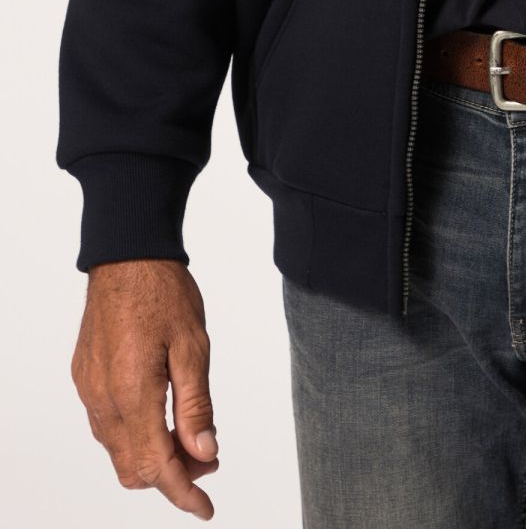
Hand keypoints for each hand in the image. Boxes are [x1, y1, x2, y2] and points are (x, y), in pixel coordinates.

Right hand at [70, 258, 219, 518]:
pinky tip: (162, 412)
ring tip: (190, 434)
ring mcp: (89, 391)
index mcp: (133, 395)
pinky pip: (107, 426)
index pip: (157, 467)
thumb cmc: (163, 293)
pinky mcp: (85, 379)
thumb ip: (196, 406)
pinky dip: (135, 433)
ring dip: (152, 455)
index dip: (183, 493)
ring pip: (118, 451)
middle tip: (207, 457)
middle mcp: (103, 401)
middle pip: (134, 469)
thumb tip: (204, 455)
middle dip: (171, 474)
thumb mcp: (193, 347)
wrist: (126, 254)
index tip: (205, 509)